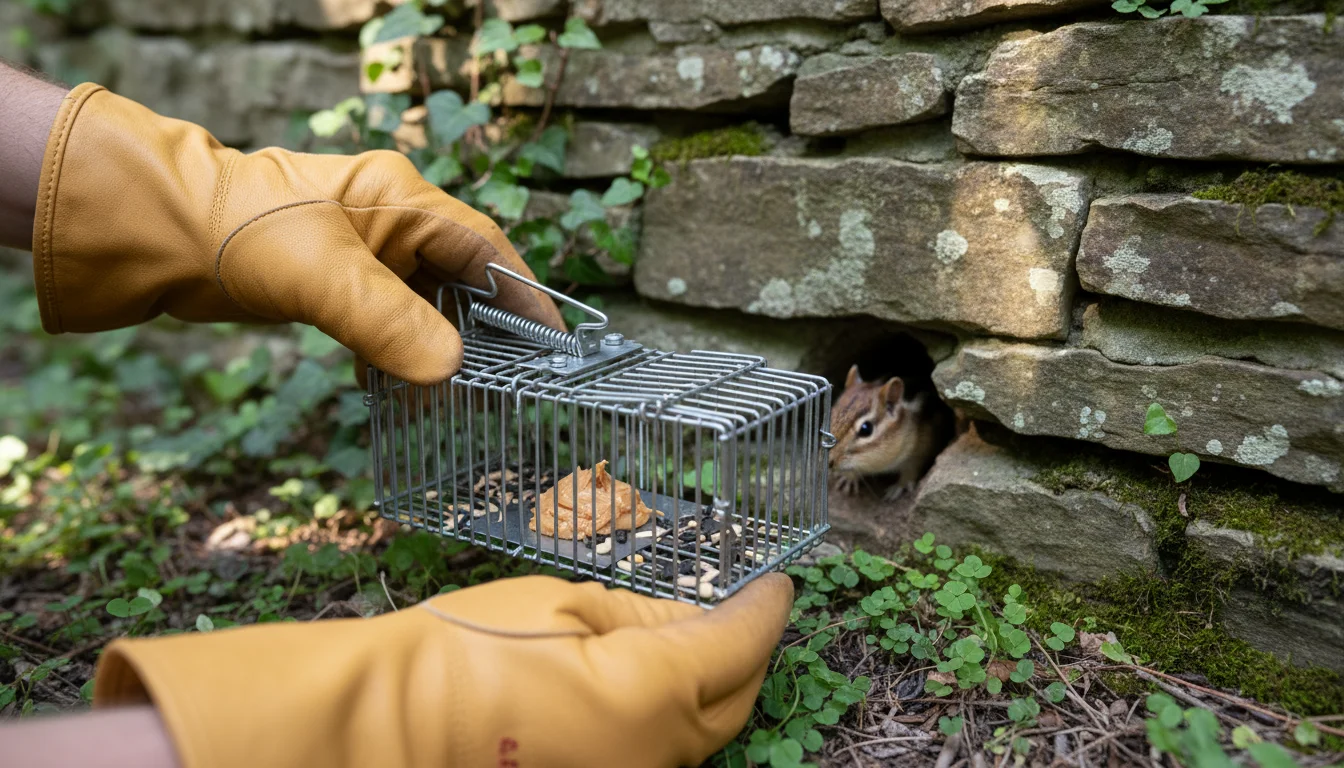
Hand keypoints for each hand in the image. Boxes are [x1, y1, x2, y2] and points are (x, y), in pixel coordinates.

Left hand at [30, 83, 562, 384]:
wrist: (158, 233)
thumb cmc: (239, 232)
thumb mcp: (324, 277)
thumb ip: (389, 323)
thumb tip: (450, 371)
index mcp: (402, 199)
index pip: (485, 248)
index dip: (525, 297)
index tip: (556, 346)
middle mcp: (391, 221)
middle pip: (460, 280)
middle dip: (484, 332)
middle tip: (512, 385)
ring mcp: (362, 251)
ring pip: (422, 306)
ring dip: (435, 351)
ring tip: (457, 400)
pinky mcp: (334, 280)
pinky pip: (385, 321)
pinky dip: (395, 356)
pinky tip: (396, 392)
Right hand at [93, 573, 794, 767]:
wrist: (385, 728)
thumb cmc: (463, 651)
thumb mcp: (561, 606)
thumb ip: (643, 613)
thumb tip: (693, 615)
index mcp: (653, 696)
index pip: (738, 645)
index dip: (763, 608)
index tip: (776, 580)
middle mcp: (657, 756)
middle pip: (735, 700)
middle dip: (749, 651)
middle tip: (744, 607)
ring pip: (704, 736)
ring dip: (716, 688)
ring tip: (704, 636)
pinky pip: (662, 755)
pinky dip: (677, 718)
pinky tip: (658, 682)